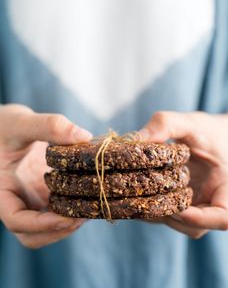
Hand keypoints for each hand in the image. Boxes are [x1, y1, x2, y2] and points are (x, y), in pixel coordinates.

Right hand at [0, 104, 91, 247]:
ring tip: (90, 208)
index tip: (68, 217)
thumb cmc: (5, 126)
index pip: (16, 220)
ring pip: (47, 228)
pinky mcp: (44, 193)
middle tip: (84, 215)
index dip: (41, 224)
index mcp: (3, 191)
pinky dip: (73, 209)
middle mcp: (17, 200)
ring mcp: (31, 199)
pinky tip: (89, 195)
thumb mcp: (21, 123)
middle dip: (58, 230)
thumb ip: (49, 126)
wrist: (6, 129)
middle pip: (33, 234)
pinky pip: (57, 210)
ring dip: (67, 224)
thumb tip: (84, 136)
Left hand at [140, 111, 227, 237]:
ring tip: (138, 189)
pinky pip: (164, 216)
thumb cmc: (202, 130)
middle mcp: (211, 202)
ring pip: (175, 224)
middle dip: (167, 213)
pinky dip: (149, 208)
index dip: (200, 219)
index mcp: (225, 187)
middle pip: (193, 228)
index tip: (176, 205)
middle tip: (144, 194)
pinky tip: (136, 189)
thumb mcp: (188, 122)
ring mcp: (195, 207)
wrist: (206, 137)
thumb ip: (165, 124)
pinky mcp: (179, 205)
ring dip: (155, 212)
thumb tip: (136, 139)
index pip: (223, 218)